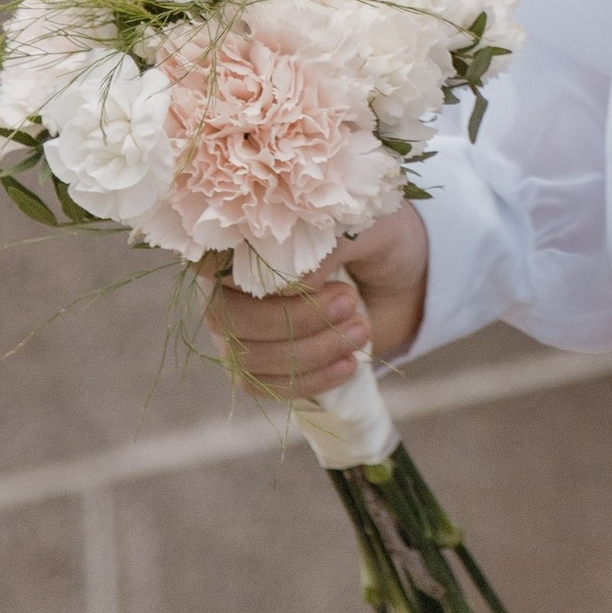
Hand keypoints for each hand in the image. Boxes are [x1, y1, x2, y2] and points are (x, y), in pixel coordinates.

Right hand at [206, 202, 430, 401]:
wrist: (402, 277)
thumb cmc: (375, 237)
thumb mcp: (361, 227)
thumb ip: (325, 245)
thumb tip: (297, 283)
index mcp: (242, 235)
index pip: (209, 260)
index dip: (252, 275)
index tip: (313, 275)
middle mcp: (227, 282)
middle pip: (227, 317)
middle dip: (293, 318)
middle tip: (348, 301)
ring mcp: (239, 328)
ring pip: (248, 357)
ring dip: (310, 351)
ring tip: (361, 330)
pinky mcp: (260, 365)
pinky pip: (264, 385)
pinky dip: (308, 380)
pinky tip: (348, 364)